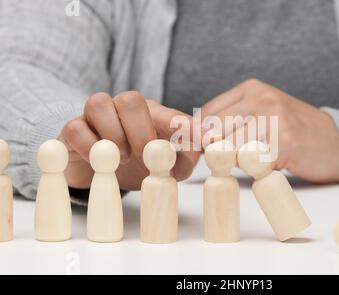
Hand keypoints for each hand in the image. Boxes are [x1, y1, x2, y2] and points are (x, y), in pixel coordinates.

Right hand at [59, 92, 199, 189]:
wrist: (99, 171)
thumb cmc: (137, 162)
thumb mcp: (163, 167)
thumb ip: (183, 160)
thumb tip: (202, 151)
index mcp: (151, 115)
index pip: (171, 115)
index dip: (187, 127)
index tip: (204, 141)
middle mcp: (122, 109)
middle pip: (131, 99)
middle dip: (141, 131)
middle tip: (145, 156)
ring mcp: (96, 117)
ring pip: (99, 103)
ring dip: (113, 134)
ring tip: (123, 158)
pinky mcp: (72, 130)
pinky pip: (75, 128)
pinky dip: (89, 146)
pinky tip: (100, 161)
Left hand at [201, 79, 338, 182]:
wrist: (338, 141)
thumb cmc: (295, 131)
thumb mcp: (262, 112)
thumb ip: (231, 120)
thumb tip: (196, 136)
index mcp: (251, 89)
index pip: (207, 114)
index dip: (201, 137)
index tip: (206, 151)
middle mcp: (261, 99)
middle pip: (214, 130)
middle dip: (215, 150)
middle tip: (229, 160)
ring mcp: (274, 119)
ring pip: (230, 148)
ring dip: (236, 161)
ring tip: (256, 160)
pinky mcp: (285, 142)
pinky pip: (252, 162)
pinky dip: (255, 169)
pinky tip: (271, 164)